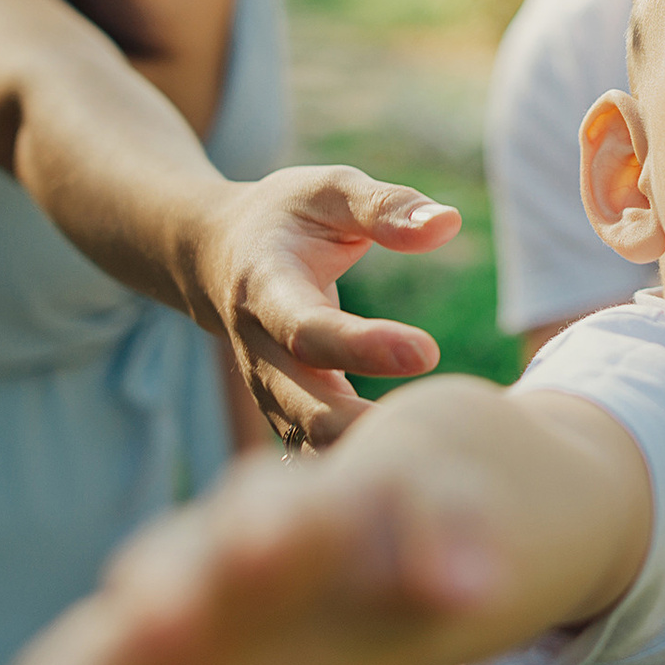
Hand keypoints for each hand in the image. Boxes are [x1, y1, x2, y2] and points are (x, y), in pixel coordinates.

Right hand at [187, 167, 462, 447]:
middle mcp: (261, 353)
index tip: (427, 351)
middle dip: (364, 430)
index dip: (362, 346)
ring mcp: (270, 394)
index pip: (310, 330)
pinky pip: (321, 458)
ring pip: (311, 448)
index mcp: (267, 290)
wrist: (217, 257)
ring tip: (435, 467)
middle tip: (438, 432)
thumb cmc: (288, 218)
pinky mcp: (287, 418)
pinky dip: (362, 469)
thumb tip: (447, 224)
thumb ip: (385, 207)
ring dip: (366, 461)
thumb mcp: (329, 191)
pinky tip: (421, 473)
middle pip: (306, 410)